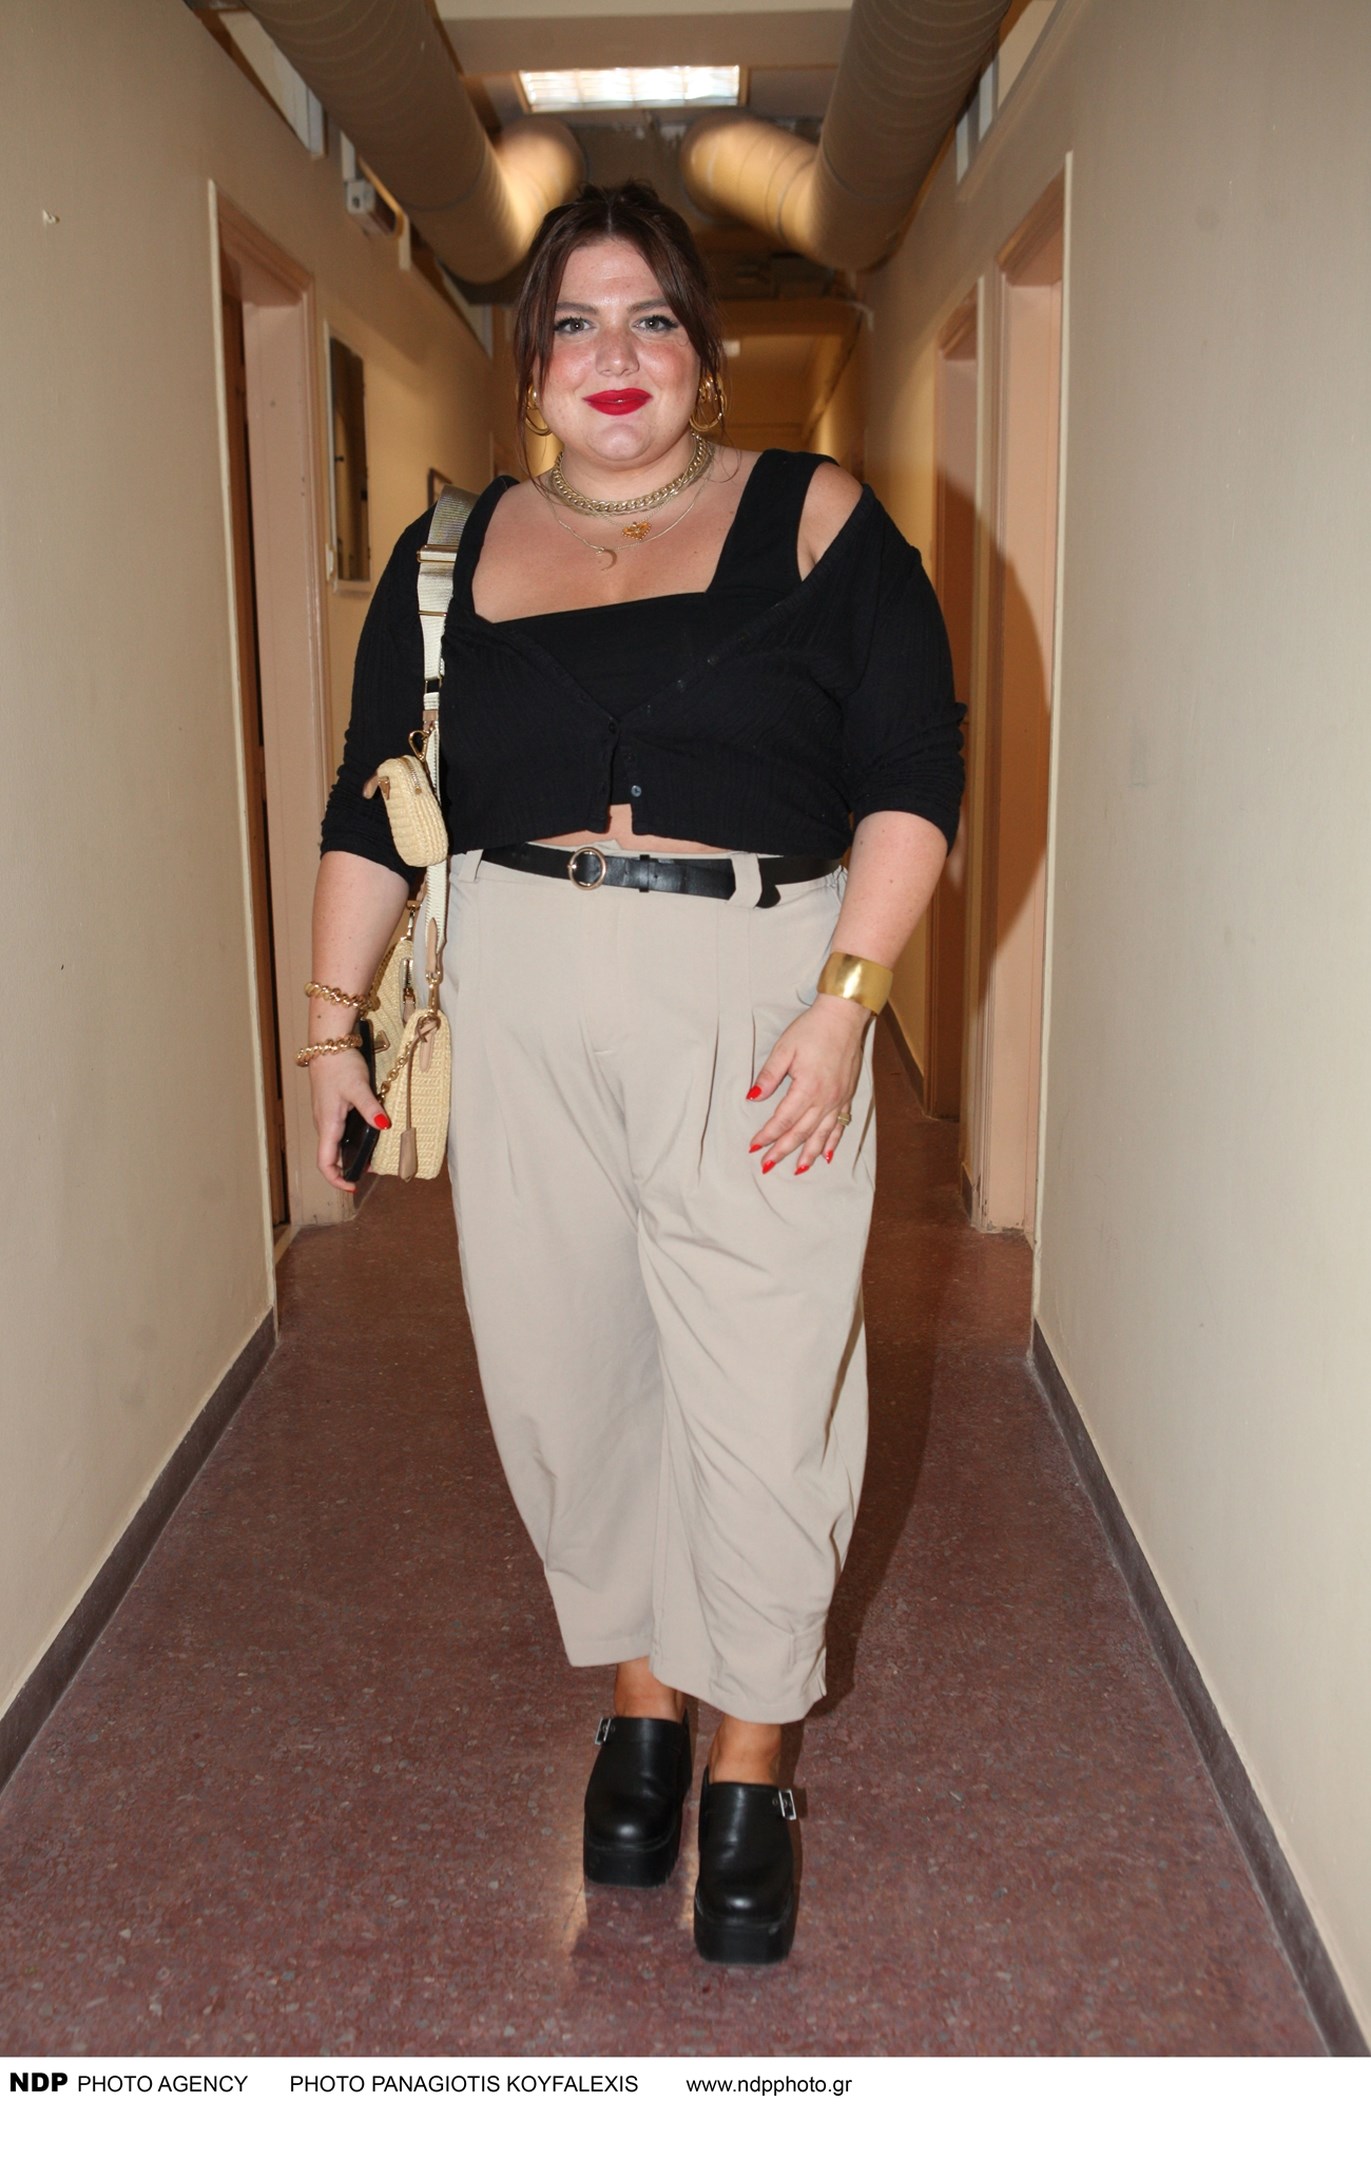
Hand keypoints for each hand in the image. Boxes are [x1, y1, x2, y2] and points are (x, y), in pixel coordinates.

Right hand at [309, 1049, 388, 1192]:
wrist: (329, 1044)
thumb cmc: (340, 1065)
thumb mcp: (359, 1087)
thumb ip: (371, 1109)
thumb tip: (384, 1127)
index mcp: (328, 1124)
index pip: (324, 1162)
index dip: (336, 1179)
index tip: (353, 1186)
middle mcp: (324, 1124)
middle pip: (331, 1156)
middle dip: (349, 1168)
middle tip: (372, 1169)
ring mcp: (326, 1116)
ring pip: (335, 1143)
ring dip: (351, 1154)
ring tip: (373, 1155)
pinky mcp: (332, 1107)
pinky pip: (339, 1131)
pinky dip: (351, 1139)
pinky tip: (369, 1132)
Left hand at [747, 995, 868, 1173]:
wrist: (844, 1016)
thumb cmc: (813, 1029)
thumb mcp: (784, 1049)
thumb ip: (769, 1076)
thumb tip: (754, 1097)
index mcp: (807, 1088)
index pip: (783, 1120)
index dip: (767, 1135)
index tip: (754, 1146)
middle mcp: (825, 1098)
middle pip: (801, 1132)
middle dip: (783, 1150)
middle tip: (767, 1165)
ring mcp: (839, 1098)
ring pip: (822, 1134)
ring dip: (809, 1154)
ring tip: (798, 1169)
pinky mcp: (847, 1094)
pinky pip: (840, 1124)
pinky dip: (833, 1141)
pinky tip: (828, 1154)